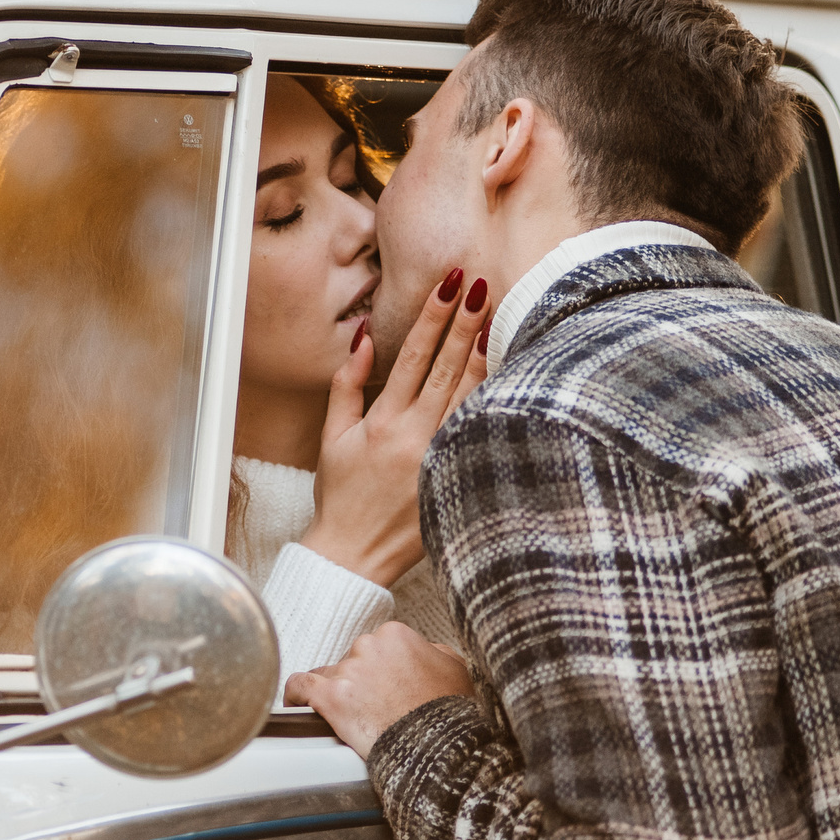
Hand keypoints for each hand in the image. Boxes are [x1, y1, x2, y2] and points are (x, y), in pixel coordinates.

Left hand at [285, 622, 474, 756]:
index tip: (385, 689)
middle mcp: (368, 647)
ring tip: (348, 717)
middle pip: (351, 661)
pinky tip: (297, 704)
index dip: (380, 672)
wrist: (438, 747)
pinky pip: (300, 686)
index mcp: (396, 635)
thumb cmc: (449, 712)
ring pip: (329, 676)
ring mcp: (348, 671)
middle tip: (374, 709)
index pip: (375, 648)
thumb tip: (424, 648)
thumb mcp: (455, 669)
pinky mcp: (331, 696)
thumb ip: (434, 650)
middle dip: (360, 683)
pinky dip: (295, 695)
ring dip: (337, 694)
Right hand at [299, 267, 490, 585]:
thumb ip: (346, 385)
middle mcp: (414, 435)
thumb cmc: (340, 496)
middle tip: (481, 284)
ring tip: (496, 316)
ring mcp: (439, 457)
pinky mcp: (456, 476)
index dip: (431, 318)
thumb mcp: (333, 437)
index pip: (411, 356)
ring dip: (482, 353)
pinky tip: (506, 372)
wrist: (353, 555)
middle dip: (464, 322)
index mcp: (383, 421)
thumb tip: (362, 339)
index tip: (447, 285)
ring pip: (469, 395)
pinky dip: (492, 398)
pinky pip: (479, 429)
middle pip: (446, 367)